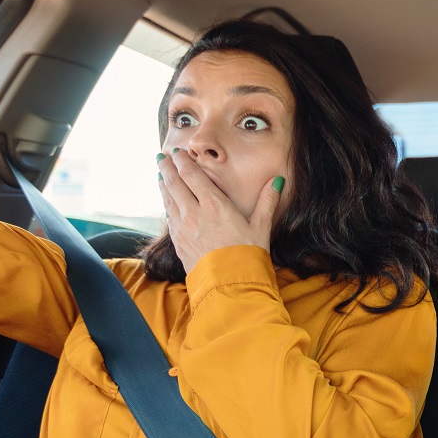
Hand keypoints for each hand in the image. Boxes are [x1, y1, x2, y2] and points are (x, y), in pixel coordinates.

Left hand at [158, 150, 279, 272]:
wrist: (229, 286)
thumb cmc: (248, 256)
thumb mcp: (262, 227)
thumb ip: (267, 202)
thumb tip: (277, 181)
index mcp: (215, 205)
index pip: (192, 175)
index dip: (182, 161)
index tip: (177, 152)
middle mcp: (194, 213)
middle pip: (174, 183)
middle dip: (167, 168)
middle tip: (161, 157)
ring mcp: (183, 229)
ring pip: (168, 199)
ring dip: (163, 184)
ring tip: (161, 174)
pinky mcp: (178, 243)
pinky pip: (169, 217)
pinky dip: (166, 204)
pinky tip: (167, 202)